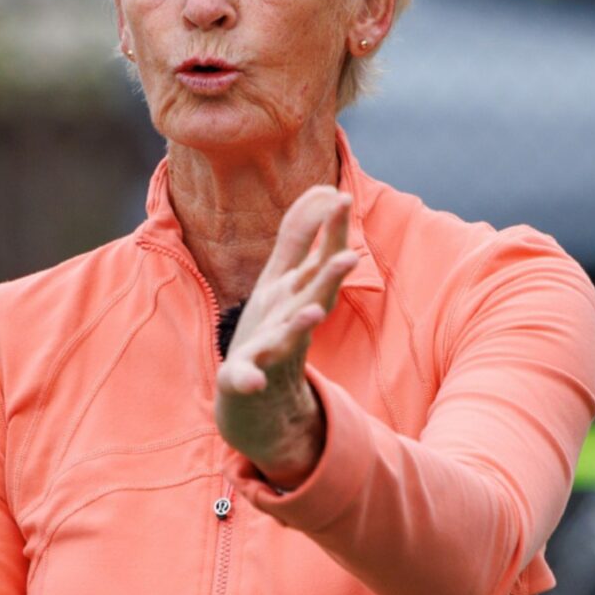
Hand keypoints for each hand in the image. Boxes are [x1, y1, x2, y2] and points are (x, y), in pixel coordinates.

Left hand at [216, 185, 356, 487]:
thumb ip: (302, 238)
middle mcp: (292, 322)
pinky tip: (252, 380)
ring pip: (289, 337)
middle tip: (351, 257)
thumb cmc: (273, 332)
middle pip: (315, 296)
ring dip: (301, 325)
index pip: (320, 260)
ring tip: (315, 313)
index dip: (331, 231)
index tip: (342, 197)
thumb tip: (325, 191)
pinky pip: (246, 378)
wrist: (256, 402)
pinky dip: (249, 379)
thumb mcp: (285, 281)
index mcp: (299, 297)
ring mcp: (271, 352)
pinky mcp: (244, 379)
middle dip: (330, 277)